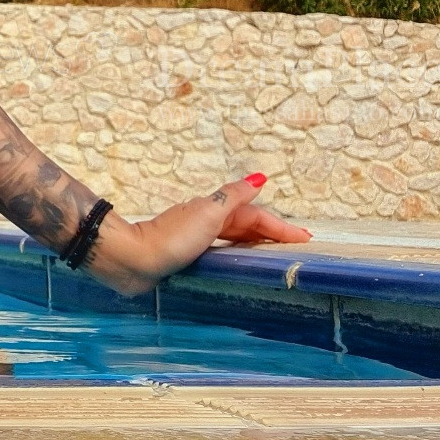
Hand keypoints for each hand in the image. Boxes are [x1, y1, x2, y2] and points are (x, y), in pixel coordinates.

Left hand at [103, 174, 310, 295]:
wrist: (135, 259)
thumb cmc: (172, 238)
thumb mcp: (208, 214)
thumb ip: (234, 197)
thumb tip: (259, 178)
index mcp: (213, 210)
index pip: (255, 216)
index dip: (279, 227)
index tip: (305, 238)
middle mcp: (205, 221)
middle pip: (246, 225)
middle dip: (271, 233)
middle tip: (297, 246)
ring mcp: (195, 239)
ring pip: (234, 238)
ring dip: (255, 242)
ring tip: (275, 253)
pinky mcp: (185, 256)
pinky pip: (221, 251)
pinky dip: (236, 253)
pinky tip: (238, 261)